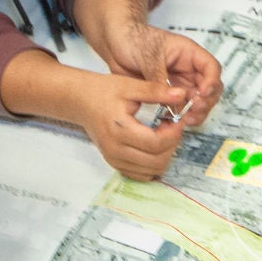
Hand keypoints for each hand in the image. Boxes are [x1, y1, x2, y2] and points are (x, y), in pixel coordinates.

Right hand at [75, 70, 192, 179]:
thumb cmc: (103, 92)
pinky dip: (152, 163)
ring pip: (151, 171)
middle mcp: (115, 149)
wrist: (80, 101)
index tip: (178, 120)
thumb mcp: (130, 86)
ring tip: (162, 134)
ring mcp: (114, 159)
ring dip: (164, 155)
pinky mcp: (114, 163)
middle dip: (171, 145)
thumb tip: (181, 94)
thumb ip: (156, 91)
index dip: (173, 134)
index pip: (155, 143)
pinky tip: (152, 144)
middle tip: (171, 126)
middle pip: (156, 161)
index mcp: (119, 129)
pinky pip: (141, 174)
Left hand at [93, 23, 222, 128]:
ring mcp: (177, 83)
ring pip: (196, 101)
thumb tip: (174, 96)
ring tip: (186, 119)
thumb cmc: (133, 38)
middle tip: (195, 109)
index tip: (203, 93)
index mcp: (188, 53)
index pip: (210, 67)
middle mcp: (186, 69)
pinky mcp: (166, 94)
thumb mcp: (148, 56)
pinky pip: (179, 107)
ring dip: (195, 112)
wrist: (114, 44)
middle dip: (206, 101)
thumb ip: (161, 77)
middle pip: (209, 88)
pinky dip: (181, 116)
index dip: (211, 81)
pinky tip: (176, 121)